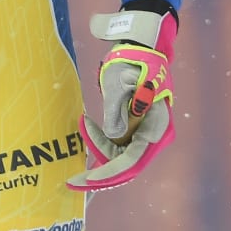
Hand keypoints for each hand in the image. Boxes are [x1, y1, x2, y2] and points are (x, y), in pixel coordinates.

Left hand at [66, 8, 177, 191]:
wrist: (138, 49)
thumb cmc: (131, 62)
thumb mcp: (120, 84)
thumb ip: (117, 111)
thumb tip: (114, 137)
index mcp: (157, 126)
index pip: (133, 159)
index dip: (111, 171)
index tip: (90, 178)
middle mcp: (154, 135)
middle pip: (126, 165)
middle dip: (101, 173)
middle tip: (72, 181)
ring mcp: (144, 134)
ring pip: (119, 156)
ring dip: (98, 149)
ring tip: (83, 125)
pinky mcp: (135, 131)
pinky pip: (117, 145)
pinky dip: (101, 140)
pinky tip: (88, 124)